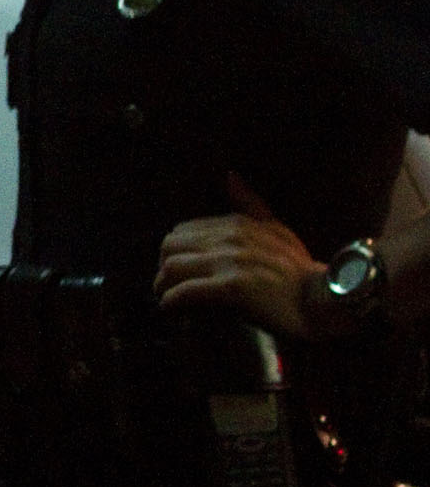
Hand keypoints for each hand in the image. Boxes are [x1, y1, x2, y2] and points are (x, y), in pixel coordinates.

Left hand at [155, 173, 326, 340]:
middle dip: (163, 267)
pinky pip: (186, 292)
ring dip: (162, 286)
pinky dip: (172, 302)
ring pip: (172, 267)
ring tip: (166, 299)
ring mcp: (231, 262)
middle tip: (166, 286)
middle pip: (169, 246)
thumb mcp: (278, 229)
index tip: (176, 270)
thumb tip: (230, 176)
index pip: (182, 231)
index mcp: (237, 224)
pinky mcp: (232, 288)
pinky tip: (171, 310)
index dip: (174, 252)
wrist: (325, 301)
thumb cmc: (300, 271)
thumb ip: (250, 205)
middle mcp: (230, 238)